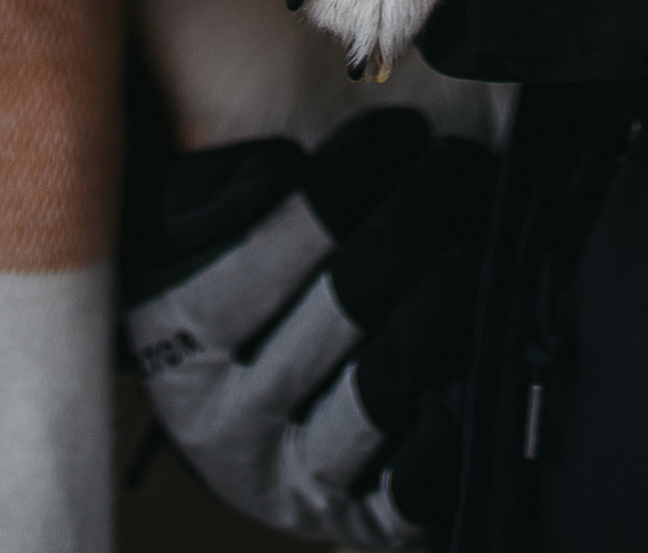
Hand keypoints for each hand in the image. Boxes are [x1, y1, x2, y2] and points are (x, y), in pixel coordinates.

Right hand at [125, 110, 491, 544]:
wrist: (238, 428)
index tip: (397, 132)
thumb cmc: (218, 296)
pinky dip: (452, 410)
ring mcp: (297, 482)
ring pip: (383, 384)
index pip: (263, 253)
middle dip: (411, 220)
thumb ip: (208, 194)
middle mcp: (229, 423)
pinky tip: (474, 350)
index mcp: (174, 341)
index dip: (341, 185)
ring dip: (441, 301)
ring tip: (472, 242)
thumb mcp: (177, 237)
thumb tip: (278, 174)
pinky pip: (417, 475)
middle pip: (338, 307)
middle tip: (455, 166)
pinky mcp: (362, 520)